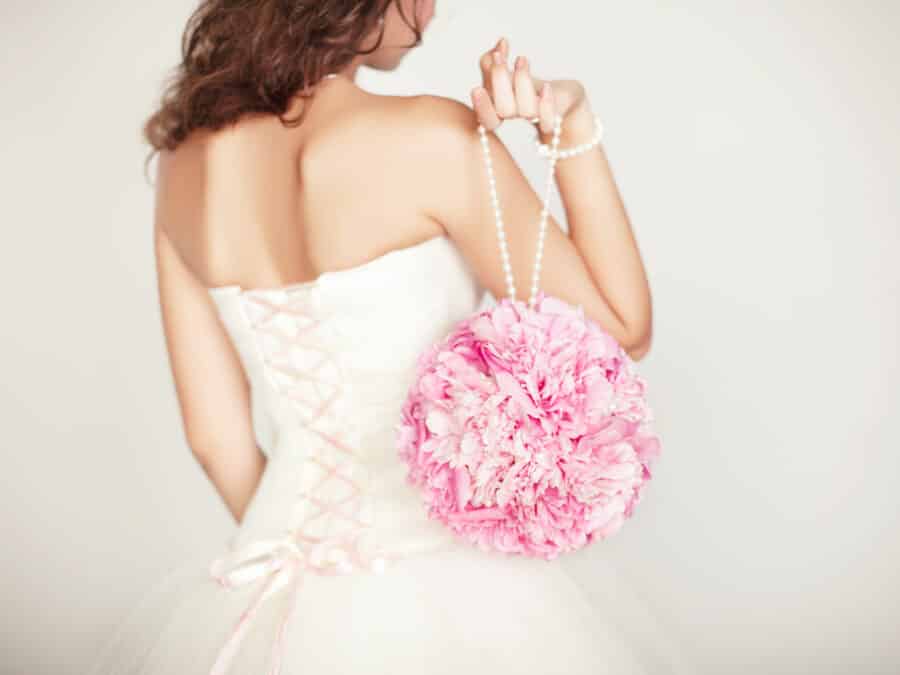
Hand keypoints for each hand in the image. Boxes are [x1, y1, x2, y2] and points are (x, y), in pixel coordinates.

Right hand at [471, 36, 589, 138]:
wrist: (564, 97)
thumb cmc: (530, 84)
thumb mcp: (504, 71)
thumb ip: (494, 61)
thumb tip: (502, 42)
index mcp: (497, 111)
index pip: (487, 120)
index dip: (482, 107)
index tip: (476, 89)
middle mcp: (514, 118)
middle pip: (504, 110)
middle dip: (499, 81)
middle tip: (498, 57)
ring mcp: (535, 121)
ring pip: (527, 111)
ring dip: (522, 81)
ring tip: (521, 59)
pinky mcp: (553, 121)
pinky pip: (548, 120)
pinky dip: (546, 103)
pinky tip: (546, 86)